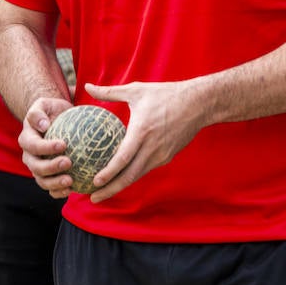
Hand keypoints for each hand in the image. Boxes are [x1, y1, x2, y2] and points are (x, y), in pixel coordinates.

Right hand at [19, 96, 75, 197]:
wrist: (56, 121)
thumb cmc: (52, 110)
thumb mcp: (44, 104)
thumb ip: (38, 112)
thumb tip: (43, 125)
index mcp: (27, 139)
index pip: (33, 145)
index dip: (46, 147)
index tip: (63, 144)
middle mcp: (29, 156)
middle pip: (36, 167)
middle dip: (51, 167)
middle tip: (68, 162)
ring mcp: (37, 169)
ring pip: (42, 181)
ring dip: (55, 184)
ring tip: (70, 182)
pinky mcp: (47, 177)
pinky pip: (50, 189)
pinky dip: (58, 192)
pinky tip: (71, 190)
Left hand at [82, 79, 204, 202]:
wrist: (198, 104)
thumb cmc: (165, 94)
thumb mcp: (135, 90)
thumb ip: (108, 92)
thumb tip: (87, 86)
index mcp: (142, 131)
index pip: (123, 158)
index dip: (109, 173)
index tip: (94, 182)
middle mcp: (152, 147)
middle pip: (129, 175)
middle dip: (110, 190)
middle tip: (92, 198)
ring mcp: (161, 155)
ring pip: (137, 175)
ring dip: (119, 186)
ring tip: (102, 193)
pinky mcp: (167, 157)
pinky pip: (145, 169)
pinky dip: (131, 176)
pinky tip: (120, 178)